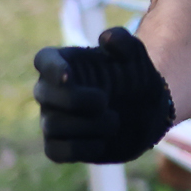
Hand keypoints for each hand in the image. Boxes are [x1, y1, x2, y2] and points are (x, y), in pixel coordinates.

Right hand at [33, 27, 177, 164]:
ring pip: (52, 125)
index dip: (53, 68)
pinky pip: (55, 151)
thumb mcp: (136, 55)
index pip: (44, 60)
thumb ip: (124, 41)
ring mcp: (52, 119)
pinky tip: (104, 142)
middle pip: (44, 94)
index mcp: (64, 64)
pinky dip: (80, 148)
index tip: (69, 76)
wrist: (146, 110)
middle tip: (105, 101)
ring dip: (88, 125)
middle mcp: (51, 91)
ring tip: (115, 121)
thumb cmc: (133, 77)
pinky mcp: (60, 145)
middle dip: (75, 100)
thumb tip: (106, 38)